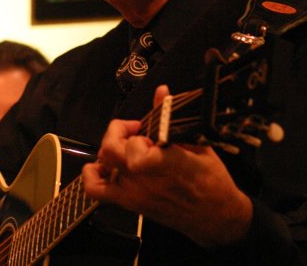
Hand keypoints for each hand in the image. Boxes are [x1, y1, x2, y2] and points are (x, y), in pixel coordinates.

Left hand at [82, 85, 252, 247]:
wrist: (215, 216)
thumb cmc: (211, 178)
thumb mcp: (196, 143)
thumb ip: (170, 117)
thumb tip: (161, 90)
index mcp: (164, 161)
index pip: (134, 145)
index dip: (135, 131)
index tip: (146, 127)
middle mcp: (144, 178)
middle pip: (111, 149)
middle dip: (119, 132)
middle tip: (135, 131)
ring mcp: (135, 193)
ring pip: (103, 165)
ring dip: (110, 149)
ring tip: (124, 147)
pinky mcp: (130, 204)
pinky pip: (96, 190)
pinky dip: (91, 176)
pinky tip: (102, 166)